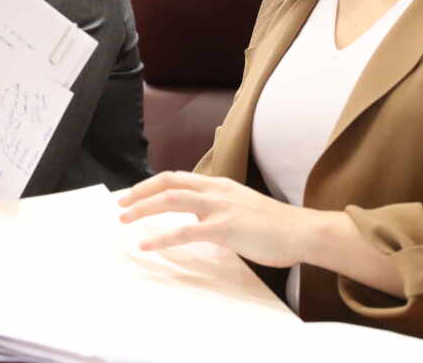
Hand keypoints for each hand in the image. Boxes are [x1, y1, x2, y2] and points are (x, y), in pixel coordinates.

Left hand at [117, 171, 322, 267]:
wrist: (302, 231)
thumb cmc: (274, 226)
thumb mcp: (240, 208)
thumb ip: (217, 210)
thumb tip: (198, 220)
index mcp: (218, 185)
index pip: (176, 178)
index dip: (151, 184)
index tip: (133, 194)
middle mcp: (215, 190)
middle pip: (168, 182)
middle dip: (140, 191)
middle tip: (120, 204)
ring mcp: (220, 208)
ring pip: (171, 200)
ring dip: (143, 208)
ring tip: (124, 218)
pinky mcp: (225, 229)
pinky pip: (185, 231)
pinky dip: (162, 237)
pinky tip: (146, 244)